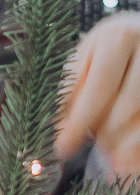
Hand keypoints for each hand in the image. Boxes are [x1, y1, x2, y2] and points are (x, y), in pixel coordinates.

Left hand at [55, 12, 139, 179]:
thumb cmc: (109, 50)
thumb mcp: (87, 59)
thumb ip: (71, 91)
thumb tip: (61, 132)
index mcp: (119, 38)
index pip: (99, 88)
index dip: (80, 122)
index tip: (63, 148)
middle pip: (123, 110)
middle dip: (103, 133)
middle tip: (95, 140)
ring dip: (122, 142)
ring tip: (109, 142)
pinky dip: (137, 149)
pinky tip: (126, 157)